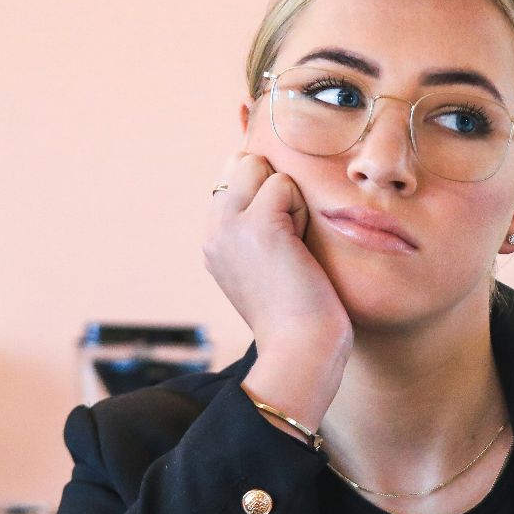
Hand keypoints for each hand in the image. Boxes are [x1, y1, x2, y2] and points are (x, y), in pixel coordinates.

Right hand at [203, 152, 351, 426]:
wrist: (300, 350)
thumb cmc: (299, 312)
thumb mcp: (267, 263)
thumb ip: (259, 224)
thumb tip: (275, 180)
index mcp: (213, 239)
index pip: (233, 176)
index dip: (266, 192)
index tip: (281, 239)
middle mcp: (212, 229)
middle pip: (243, 162)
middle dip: (275, 188)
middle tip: (289, 239)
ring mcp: (228, 225)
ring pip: (260, 167)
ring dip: (290, 199)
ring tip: (294, 245)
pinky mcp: (255, 225)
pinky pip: (283, 184)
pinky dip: (301, 209)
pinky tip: (298, 248)